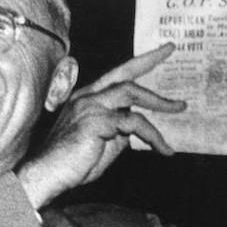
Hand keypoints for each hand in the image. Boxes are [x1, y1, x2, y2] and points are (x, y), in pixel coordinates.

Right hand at [18, 44, 185, 207]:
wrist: (48, 175)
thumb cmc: (73, 164)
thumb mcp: (104, 143)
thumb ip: (120, 131)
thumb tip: (138, 128)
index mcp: (87, 99)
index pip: (116, 75)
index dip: (140, 62)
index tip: (161, 51)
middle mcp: (87, 97)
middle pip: (125, 76)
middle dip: (150, 62)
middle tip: (170, 50)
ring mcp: (90, 107)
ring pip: (131, 94)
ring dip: (158, 102)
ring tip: (178, 109)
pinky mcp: (95, 122)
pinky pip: (132, 122)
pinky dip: (152, 134)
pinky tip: (162, 148)